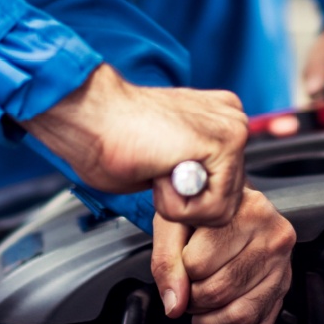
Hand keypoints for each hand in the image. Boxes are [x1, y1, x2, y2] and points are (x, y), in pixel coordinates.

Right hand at [21, 64, 248, 226]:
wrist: (91, 115)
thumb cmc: (110, 136)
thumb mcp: (164, 161)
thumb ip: (191, 173)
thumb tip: (200, 193)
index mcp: (217, 121)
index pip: (224, 187)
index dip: (186, 198)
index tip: (158, 170)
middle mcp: (231, 120)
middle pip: (227, 200)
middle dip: (186, 202)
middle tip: (154, 170)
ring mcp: (232, 129)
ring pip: (221, 207)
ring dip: (179, 205)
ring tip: (156, 170)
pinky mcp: (226, 143)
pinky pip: (212, 207)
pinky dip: (177, 205)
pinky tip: (160, 171)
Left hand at [152, 189, 294, 323]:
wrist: (226, 205)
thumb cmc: (202, 210)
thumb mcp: (174, 221)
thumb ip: (166, 260)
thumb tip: (175, 303)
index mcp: (248, 212)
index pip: (198, 264)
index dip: (180, 272)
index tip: (181, 264)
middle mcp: (273, 238)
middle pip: (219, 292)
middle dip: (193, 300)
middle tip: (187, 288)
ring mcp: (283, 267)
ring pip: (240, 315)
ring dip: (209, 321)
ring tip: (199, 306)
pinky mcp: (284, 290)